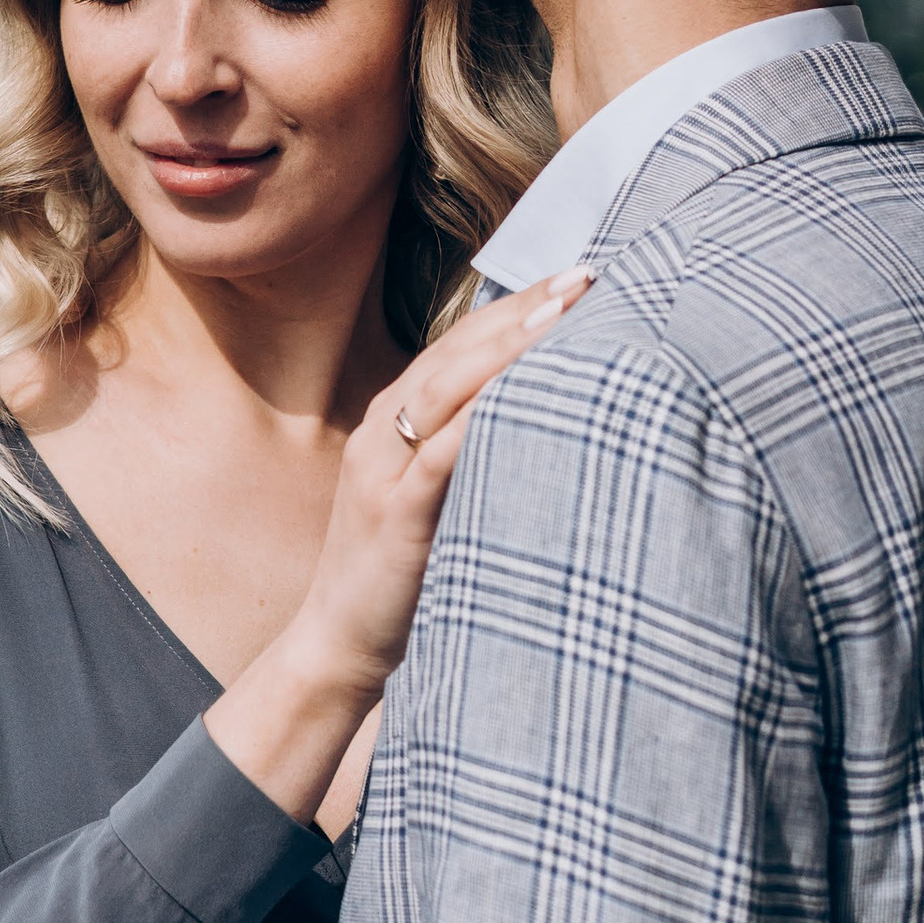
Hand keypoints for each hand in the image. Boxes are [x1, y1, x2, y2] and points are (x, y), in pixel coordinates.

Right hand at [204, 268, 588, 820]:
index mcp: (393, 423)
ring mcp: (384, 469)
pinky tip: (527, 391)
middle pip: (458, 351)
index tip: (574, 278)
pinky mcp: (396, 513)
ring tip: (566, 312)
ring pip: (449, 387)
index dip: (515, 308)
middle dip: (522, 309)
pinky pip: (441, 451)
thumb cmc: (401, 578)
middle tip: (585, 275)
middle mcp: (383, 432)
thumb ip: (473, 458)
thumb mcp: (439, 503)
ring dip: (510, 345)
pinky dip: (485, 415)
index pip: (460, 347)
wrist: (338, 647)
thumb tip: (550, 421)